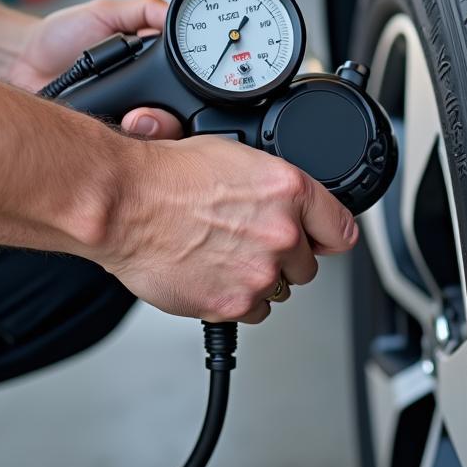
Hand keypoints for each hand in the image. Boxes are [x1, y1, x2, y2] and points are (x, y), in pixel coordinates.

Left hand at [8, 0, 182, 138]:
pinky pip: (127, 148)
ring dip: (151, 130)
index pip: (187, 83)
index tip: (186, 86)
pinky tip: (118, 127)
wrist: (23, 60)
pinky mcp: (106, 137)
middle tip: (148, 113)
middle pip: (178, 118)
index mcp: (153, 67)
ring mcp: (127, 118)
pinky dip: (127, 140)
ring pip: (158, 137)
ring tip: (133, 121)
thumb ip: (142, 9)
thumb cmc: (62, 34)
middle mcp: (145, 96)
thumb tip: (174, 12)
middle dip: (169, 119)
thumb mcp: (105, 12)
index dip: (194, 88)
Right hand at [101, 136, 358, 323]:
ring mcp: (260, 272)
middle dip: (282, 258)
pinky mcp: (233, 304)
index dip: (327, 236)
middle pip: (307, 265)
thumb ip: (270, 185)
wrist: (125, 205)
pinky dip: (233, 300)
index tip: (320, 241)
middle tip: (246, 244)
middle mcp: (282, 233)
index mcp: (289, 190)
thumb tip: (283, 199)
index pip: (341, 229)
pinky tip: (209, 276)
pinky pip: (251, 312)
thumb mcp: (232, 155)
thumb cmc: (166, 176)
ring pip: (279, 290)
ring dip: (257, 279)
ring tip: (220, 257)